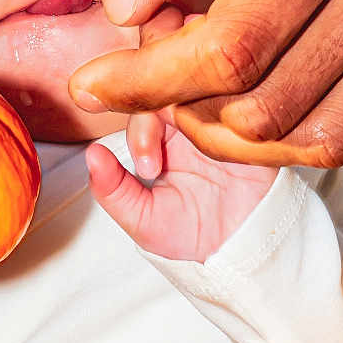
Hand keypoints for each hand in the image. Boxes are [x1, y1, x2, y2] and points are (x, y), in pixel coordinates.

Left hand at [69, 0, 342, 168]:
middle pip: (274, 104)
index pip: (233, 48)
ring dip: (244, 127)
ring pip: (327, 131)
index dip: (147, 82)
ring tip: (189, 79)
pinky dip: (302, 115)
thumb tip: (126, 8)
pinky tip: (250, 74)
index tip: (89, 79)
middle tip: (142, 56)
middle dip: (187, 103)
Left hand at [87, 108, 276, 261]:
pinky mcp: (250, 129)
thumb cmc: (191, 237)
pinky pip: (239, 103)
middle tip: (155, 166)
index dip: (140, 129)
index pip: (143, 106)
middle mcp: (190, 124)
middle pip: (169, 90)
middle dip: (155, 123)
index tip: (147, 169)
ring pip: (202, 90)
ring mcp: (220, 122)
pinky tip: (222, 151)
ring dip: (191, 119)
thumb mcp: (142, 219)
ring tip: (193, 157)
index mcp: (162, 138)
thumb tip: (91, 153)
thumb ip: (112, 190)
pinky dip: (227, 118)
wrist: (242, 252)